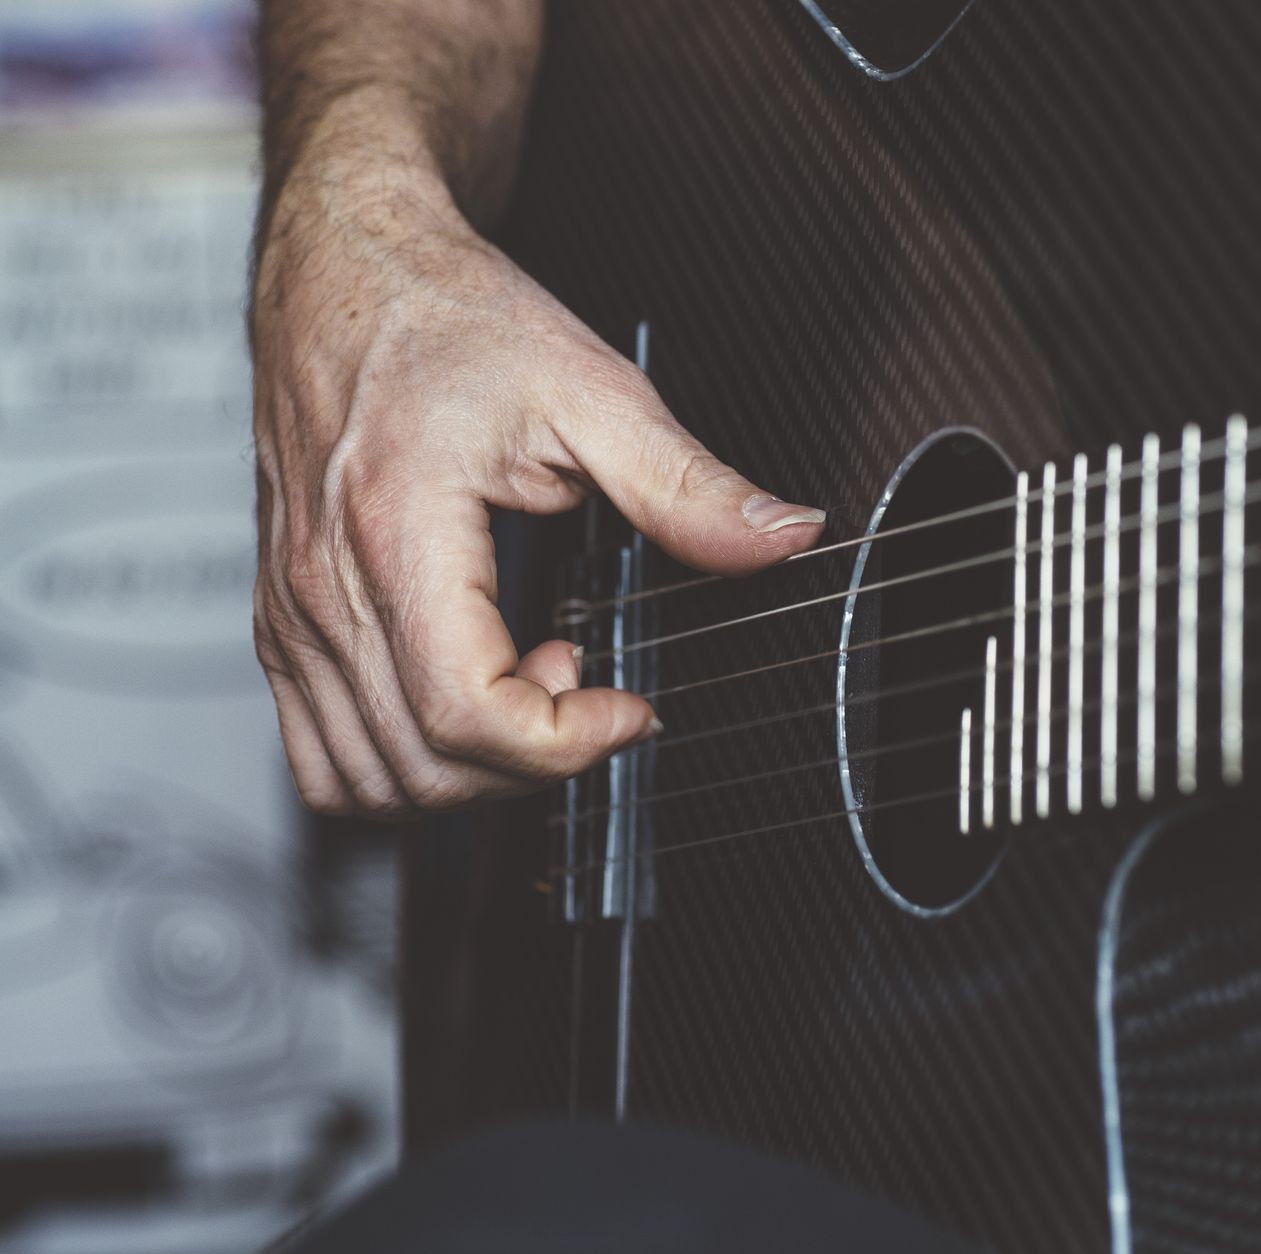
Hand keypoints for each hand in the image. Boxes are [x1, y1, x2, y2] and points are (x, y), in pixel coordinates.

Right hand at [250, 164, 821, 818]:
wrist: (344, 269)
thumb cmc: (446, 317)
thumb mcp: (590, 390)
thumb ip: (685, 483)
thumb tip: (783, 535)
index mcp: (396, 535)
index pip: (470, 717)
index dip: (570, 742)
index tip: (631, 705)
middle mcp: (323, 589)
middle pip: (426, 768)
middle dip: (534, 759)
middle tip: (591, 683)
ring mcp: (290, 614)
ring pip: (364, 781)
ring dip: (469, 772)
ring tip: (529, 679)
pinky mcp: (282, 623)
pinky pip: (325, 754)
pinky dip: (404, 761)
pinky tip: (467, 689)